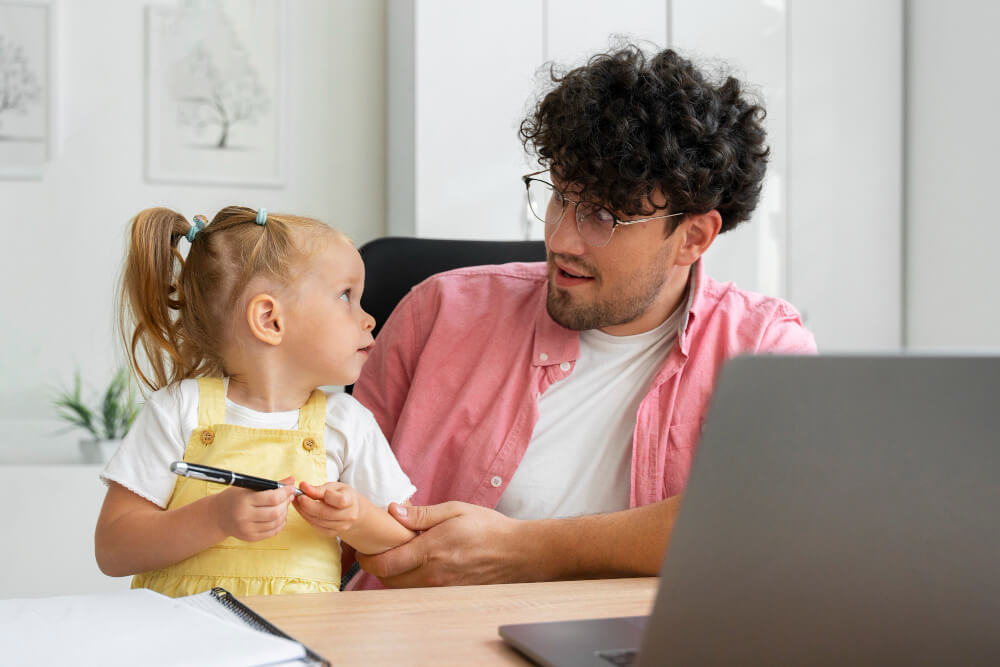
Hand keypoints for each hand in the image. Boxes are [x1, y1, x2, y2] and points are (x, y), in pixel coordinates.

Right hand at [213, 476, 296, 541]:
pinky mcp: (251, 538)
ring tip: (284, 505)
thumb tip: (291, 479)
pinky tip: (279, 516)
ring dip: (284, 513)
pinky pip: (272, 532)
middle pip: (275, 512)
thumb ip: (271, 484)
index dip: (285, 492)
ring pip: (276, 522)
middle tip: (289, 496)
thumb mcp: (249, 487)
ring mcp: (247, 529)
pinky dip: (280, 523)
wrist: (217, 516)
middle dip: (286, 503)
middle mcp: (245, 517)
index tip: (291, 488)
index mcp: (244, 501)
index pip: (272, 498)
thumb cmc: (234, 498)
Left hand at [293, 481, 362, 537]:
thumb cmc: (342, 495)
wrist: (352, 510)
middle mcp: (348, 516)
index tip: (308, 489)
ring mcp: (341, 526)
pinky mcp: (332, 533)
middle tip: (298, 496)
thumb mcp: (334, 487)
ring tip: (297, 502)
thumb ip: (319, 488)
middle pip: (324, 513)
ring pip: (317, 520)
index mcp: (351, 501)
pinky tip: (302, 510)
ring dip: (303, 511)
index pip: (339, 500)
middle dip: (307, 505)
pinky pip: (316, 526)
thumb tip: (303, 486)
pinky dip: (306, 517)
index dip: (324, 495)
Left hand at [357, 501, 520, 586]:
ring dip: (392, 572)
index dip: (367, 558)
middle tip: (377, 546)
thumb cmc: (489, 528)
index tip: (363, 547)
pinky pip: (418, 590)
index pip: (385, 564)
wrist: (517, 553)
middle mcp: (433, 574)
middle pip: (388, 579)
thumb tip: (393, 511)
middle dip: (377, 564)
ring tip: (398, 551)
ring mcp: (440, 587)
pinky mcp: (447, 593)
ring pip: (401, 587)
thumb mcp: (455, 510)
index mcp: (431, 550)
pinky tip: (417, 561)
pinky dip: (409, 578)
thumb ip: (421, 514)